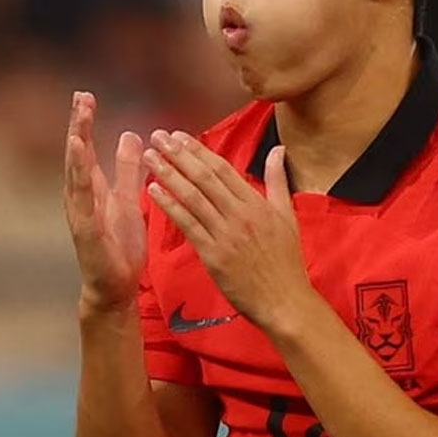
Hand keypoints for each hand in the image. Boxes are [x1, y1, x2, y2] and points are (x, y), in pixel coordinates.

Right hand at [63, 91, 146, 313]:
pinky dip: (80, 179)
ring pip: (76, 175)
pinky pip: (83, 201)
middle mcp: (81, 197)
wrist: (116, 286)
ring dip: (76, 149)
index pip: (87, 149)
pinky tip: (81, 161)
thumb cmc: (120, 245)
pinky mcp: (85, 230)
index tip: (86, 96)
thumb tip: (130, 134)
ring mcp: (80, 213)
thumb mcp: (128, 198)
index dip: (85, 123)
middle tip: (80, 97)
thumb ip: (127, 169)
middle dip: (78, 126)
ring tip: (79, 124)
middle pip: (77, 155)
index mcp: (92, 189)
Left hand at [143, 130, 316, 331]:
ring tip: (150, 158)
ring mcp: (225, 234)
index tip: (180, 136)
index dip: (199, 150)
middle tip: (158, 137)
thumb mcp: (287, 215)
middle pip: (204, 178)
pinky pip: (187, 224)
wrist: (284, 301)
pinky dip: (169, 206)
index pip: (223, 169)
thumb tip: (278, 150)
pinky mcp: (213, 254)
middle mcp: (239, 214)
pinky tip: (153, 191)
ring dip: (168, 175)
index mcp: (256, 203)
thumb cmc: (286, 262)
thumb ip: (278, 180)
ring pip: (192, 197)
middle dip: (179, 155)